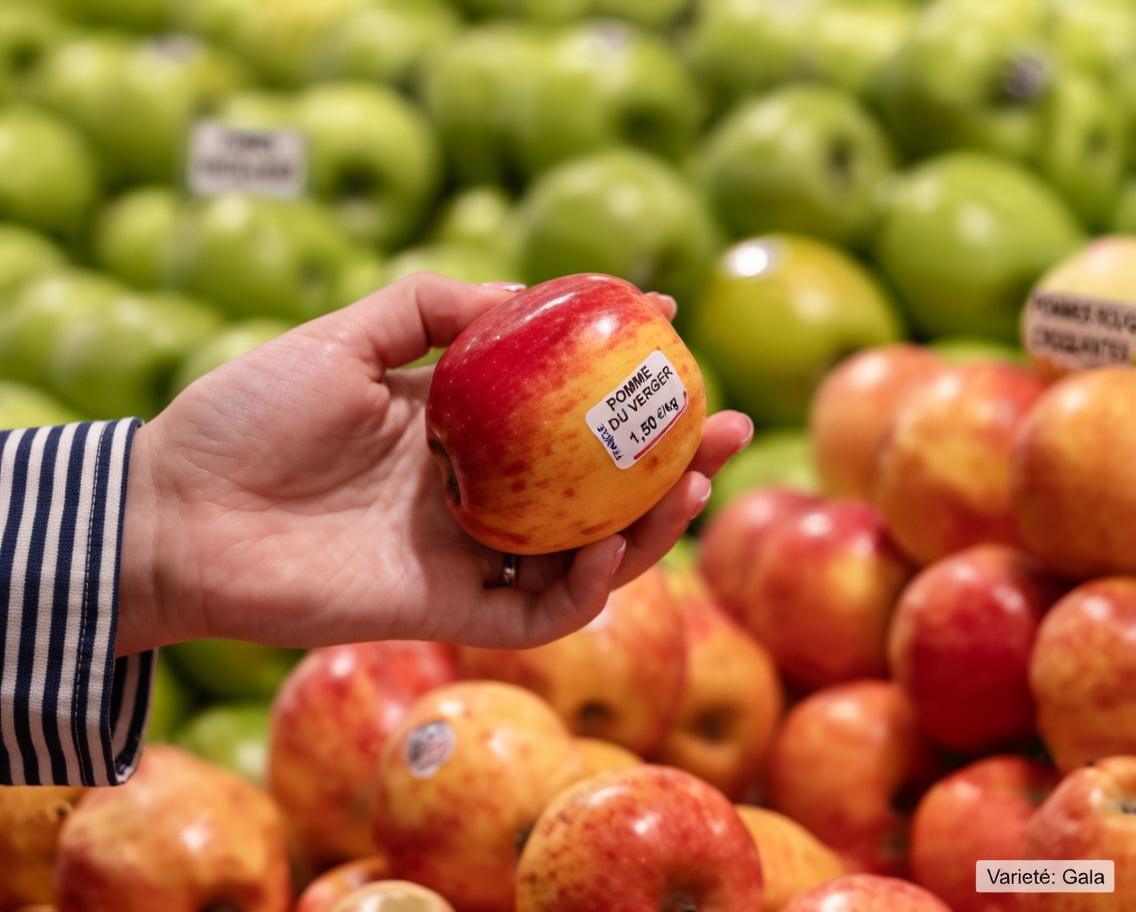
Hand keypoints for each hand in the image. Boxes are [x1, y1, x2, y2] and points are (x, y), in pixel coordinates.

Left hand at [117, 274, 752, 656]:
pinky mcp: (447, 612)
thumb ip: (431, 307)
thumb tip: (524, 293)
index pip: (561, 404)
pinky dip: (588, 585)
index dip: (620, 372)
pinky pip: (539, 611)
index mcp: (455, 427)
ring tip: (695, 479)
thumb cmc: (246, 418)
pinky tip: (616, 545)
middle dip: (667, 457)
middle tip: (728, 425)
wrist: (175, 517)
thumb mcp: (343, 336)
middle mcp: (475, 493)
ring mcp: (466, 556)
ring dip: (649, 524)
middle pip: (593, 484)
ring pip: (584, 552)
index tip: (671, 330)